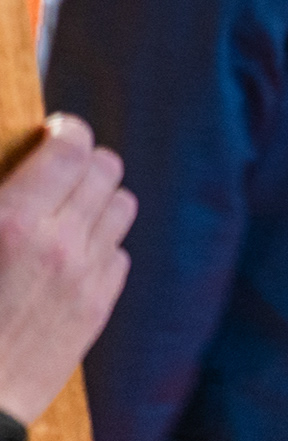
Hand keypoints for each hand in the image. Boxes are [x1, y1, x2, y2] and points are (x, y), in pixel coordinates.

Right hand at [0, 115, 136, 423]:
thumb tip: (15, 182)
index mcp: (14, 221)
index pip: (71, 148)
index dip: (66, 132)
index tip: (54, 132)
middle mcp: (60, 244)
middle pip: (106, 169)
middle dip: (84, 162)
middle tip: (59, 170)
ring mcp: (85, 277)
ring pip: (122, 206)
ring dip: (98, 200)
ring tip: (67, 209)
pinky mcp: (97, 309)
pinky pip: (119, 253)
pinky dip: (100, 245)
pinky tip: (68, 256)